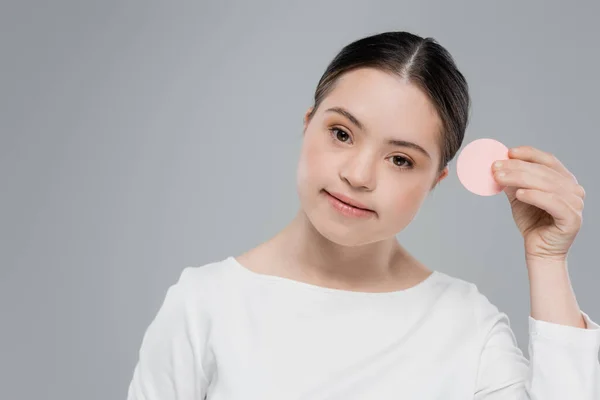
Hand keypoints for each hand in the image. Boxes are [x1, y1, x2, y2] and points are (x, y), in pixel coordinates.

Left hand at [491, 146, 585, 263]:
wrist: (539, 250)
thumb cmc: (532, 222)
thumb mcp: (519, 197)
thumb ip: (513, 182)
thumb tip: (499, 165)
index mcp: (565, 180)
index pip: (548, 160)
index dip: (529, 154)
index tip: (508, 152)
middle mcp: (574, 190)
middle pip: (544, 172)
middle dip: (517, 167)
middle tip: (496, 167)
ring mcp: (576, 204)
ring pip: (547, 185)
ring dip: (521, 178)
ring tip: (500, 178)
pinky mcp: (572, 219)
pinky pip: (553, 203)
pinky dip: (536, 196)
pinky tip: (519, 193)